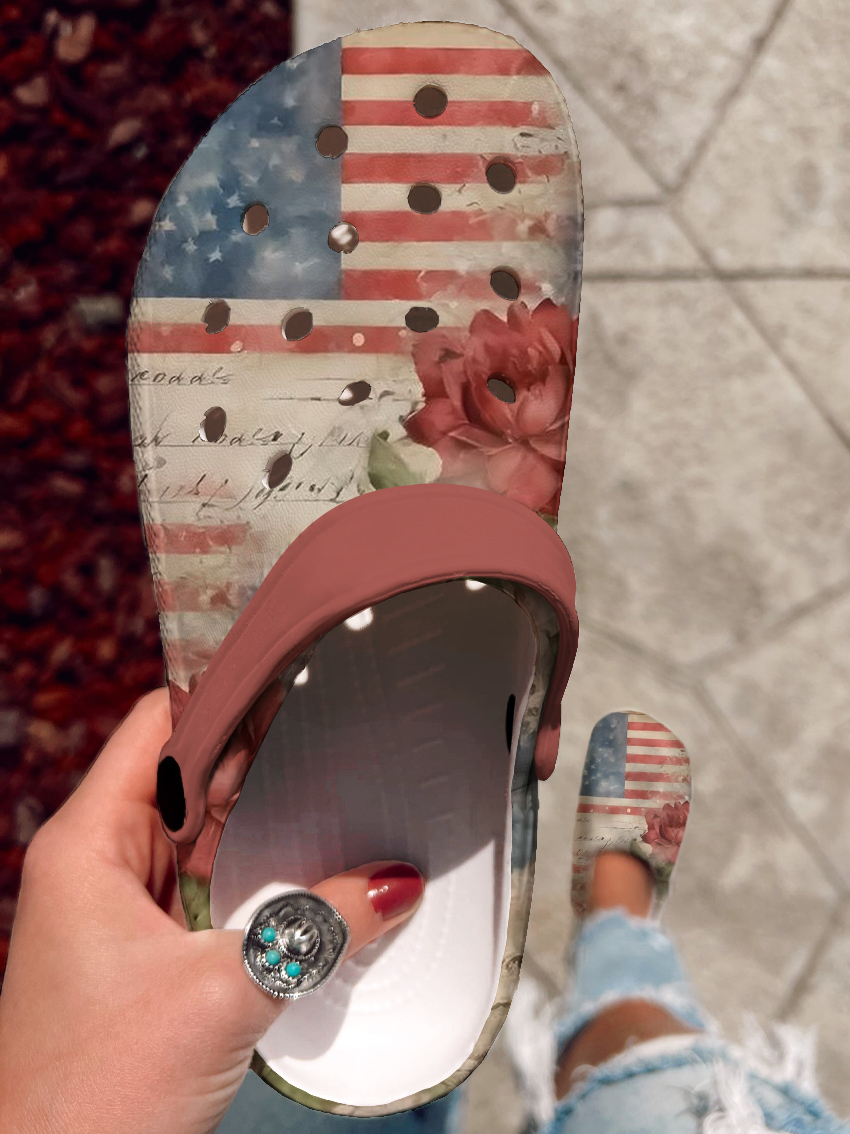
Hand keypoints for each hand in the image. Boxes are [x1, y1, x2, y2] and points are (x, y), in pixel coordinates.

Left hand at [0, 689, 423, 1133]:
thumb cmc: (96, 1097)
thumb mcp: (225, 993)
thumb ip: (319, 927)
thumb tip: (398, 883)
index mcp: (87, 843)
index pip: (159, 723)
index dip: (225, 688)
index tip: (296, 666)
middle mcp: (95, 862)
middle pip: (186, 772)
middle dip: (261, 753)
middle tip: (338, 723)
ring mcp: (116, 908)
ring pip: (198, 830)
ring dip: (261, 817)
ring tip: (335, 784)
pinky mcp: (140, 951)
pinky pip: (202, 882)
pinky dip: (251, 869)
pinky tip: (304, 867)